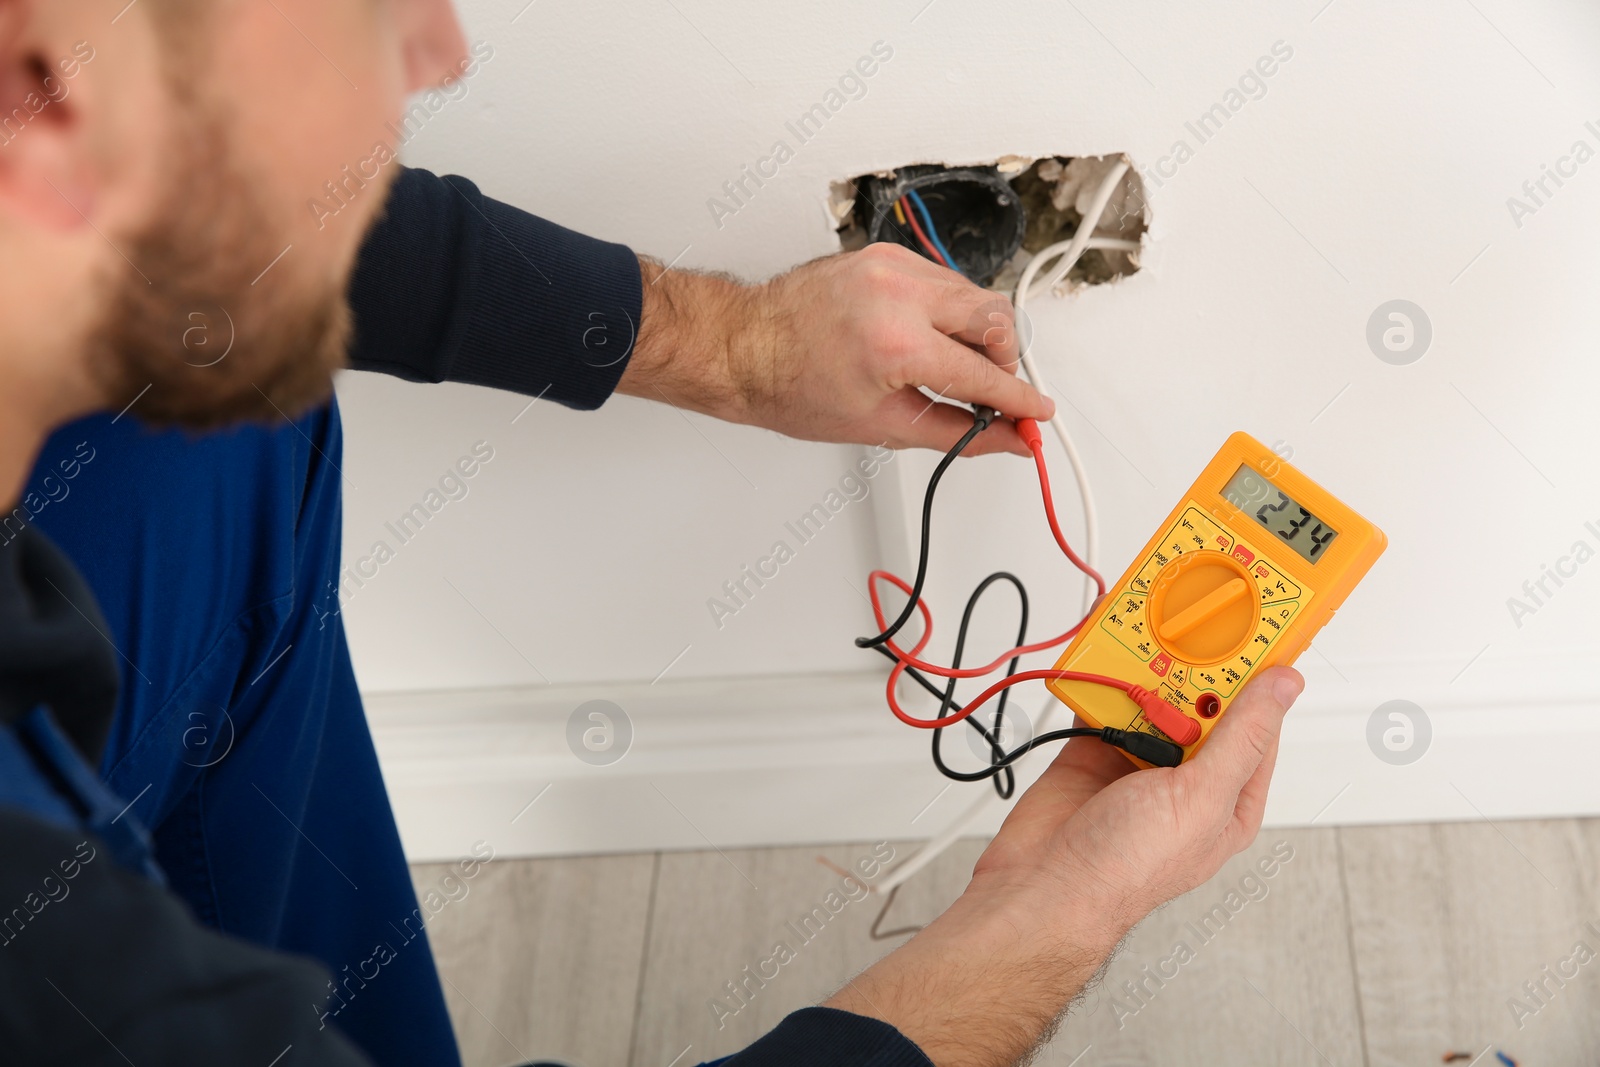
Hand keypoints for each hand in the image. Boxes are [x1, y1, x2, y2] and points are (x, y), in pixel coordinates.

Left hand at [618, 244, 1053, 456]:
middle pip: (995, 319)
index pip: (984, 374)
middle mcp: (898, 293)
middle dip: (1004, 361)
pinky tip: (929, 340)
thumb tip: (1005, 439)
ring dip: (977, 335)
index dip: (1018, 400)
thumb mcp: (881, 426)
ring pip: (973, 294)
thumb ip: (956, 432)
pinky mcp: (884, 255)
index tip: (1036, 414)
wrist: (741, 348)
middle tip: (991, 394)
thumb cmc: (789, 387)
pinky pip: (943, 280)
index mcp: (896, 343)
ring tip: (952, 370)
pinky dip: (949, 311)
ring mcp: (891, 266)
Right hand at [824, 667, 1303, 1065]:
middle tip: (1187, 633)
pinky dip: (1101, 680)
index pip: (1257, 723)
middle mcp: (1187, 779)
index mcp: (1229, 796)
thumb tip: (1283, 687)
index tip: (1259, 628)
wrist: (1041, 886)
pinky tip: (1102, 663)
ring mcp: (1139, 762)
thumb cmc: (1124, 870)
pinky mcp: (1094, 750)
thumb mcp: (1202, 796)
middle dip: (1192, 670)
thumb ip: (1242, 735)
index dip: (1259, 676)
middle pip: (1202, 704)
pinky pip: (1105, 702)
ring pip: (1152, 697)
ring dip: (1144, 675)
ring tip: (1140, 647)